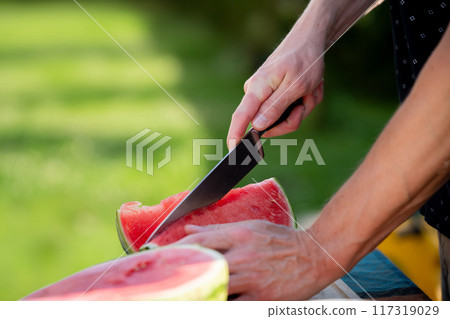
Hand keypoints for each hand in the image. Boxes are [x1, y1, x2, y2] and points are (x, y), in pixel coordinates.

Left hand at [175, 220, 338, 299]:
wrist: (315, 256)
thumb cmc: (282, 240)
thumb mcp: (252, 226)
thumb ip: (219, 229)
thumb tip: (190, 228)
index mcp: (240, 234)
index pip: (199, 240)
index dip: (176, 248)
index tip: (160, 254)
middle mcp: (243, 255)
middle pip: (201, 265)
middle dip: (179, 272)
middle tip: (162, 278)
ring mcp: (252, 279)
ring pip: (214, 288)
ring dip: (197, 291)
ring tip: (181, 294)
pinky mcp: (261, 299)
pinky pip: (233, 306)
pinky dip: (219, 304)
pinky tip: (210, 301)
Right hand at [227, 26, 324, 148]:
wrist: (310, 41)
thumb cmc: (304, 61)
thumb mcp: (295, 87)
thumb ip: (275, 107)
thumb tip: (257, 126)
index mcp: (258, 89)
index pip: (241, 116)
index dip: (235, 135)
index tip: (232, 151)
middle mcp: (257, 93)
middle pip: (270, 124)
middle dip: (294, 117)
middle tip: (307, 99)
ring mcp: (265, 95)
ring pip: (284, 119)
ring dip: (302, 107)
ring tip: (310, 90)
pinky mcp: (273, 96)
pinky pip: (288, 111)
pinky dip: (303, 102)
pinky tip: (308, 89)